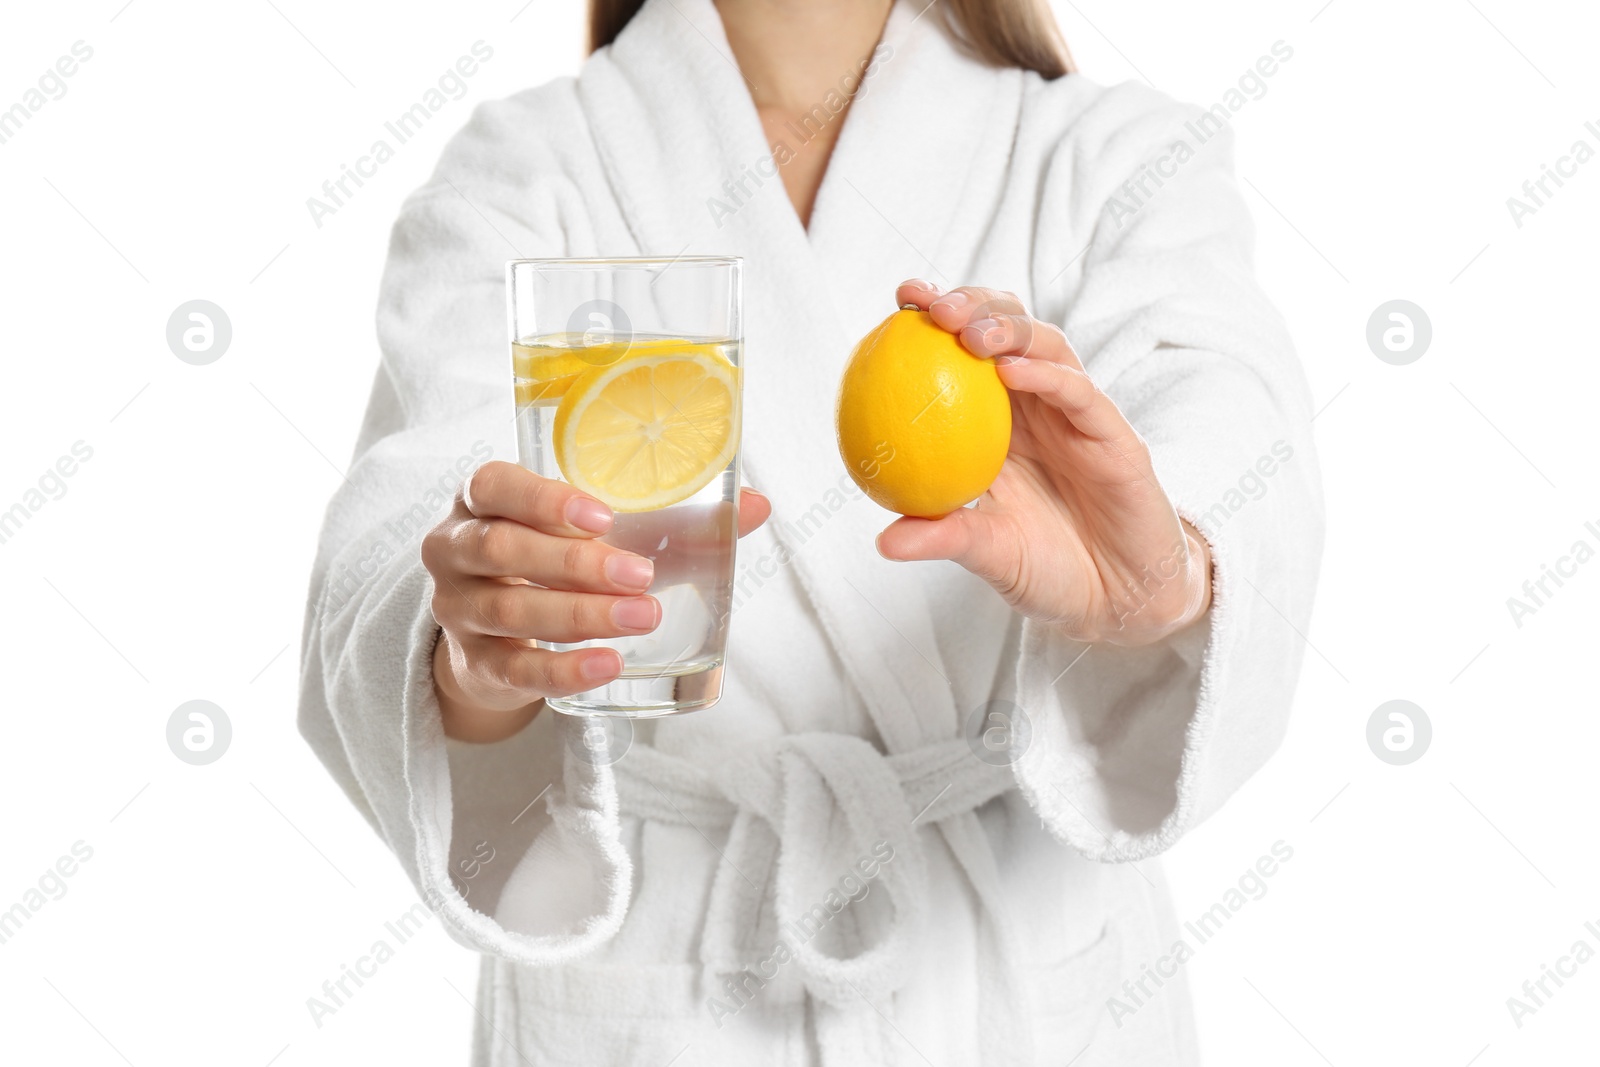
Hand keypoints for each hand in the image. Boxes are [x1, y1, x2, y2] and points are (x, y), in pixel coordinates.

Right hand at [423, 461, 770, 740]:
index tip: (603, 515)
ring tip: (641, 619)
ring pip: (509, 611)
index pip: (496, 485)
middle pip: (502, 549)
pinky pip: (516, 670)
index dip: (544, 500)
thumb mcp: (602, 534)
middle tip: (640, 576)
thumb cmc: (558, 561)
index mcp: (483, 498)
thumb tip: (756, 506)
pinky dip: (564, 668)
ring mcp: (459, 610)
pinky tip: (606, 665)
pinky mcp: (474, 664)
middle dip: (576, 564)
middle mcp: (456, 548)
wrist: (502, 634)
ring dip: (578, 615)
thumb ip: (673, 520)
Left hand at [878, 281, 1211, 646]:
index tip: (900, 300)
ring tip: (970, 333)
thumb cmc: (1049, 571)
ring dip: (1009, 329)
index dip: (935, 318)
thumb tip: (883, 541)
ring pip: (1048, 348)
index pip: (965, 352)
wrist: (1118, 602)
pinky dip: (1047, 376)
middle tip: (932, 307)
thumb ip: (942, 538)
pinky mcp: (1114, 436)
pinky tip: (1012, 372)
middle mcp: (1037, 408)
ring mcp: (1077, 416)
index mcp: (999, 423)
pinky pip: (1080, 395)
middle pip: (1009, 329)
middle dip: (972, 304)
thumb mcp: (987, 554)